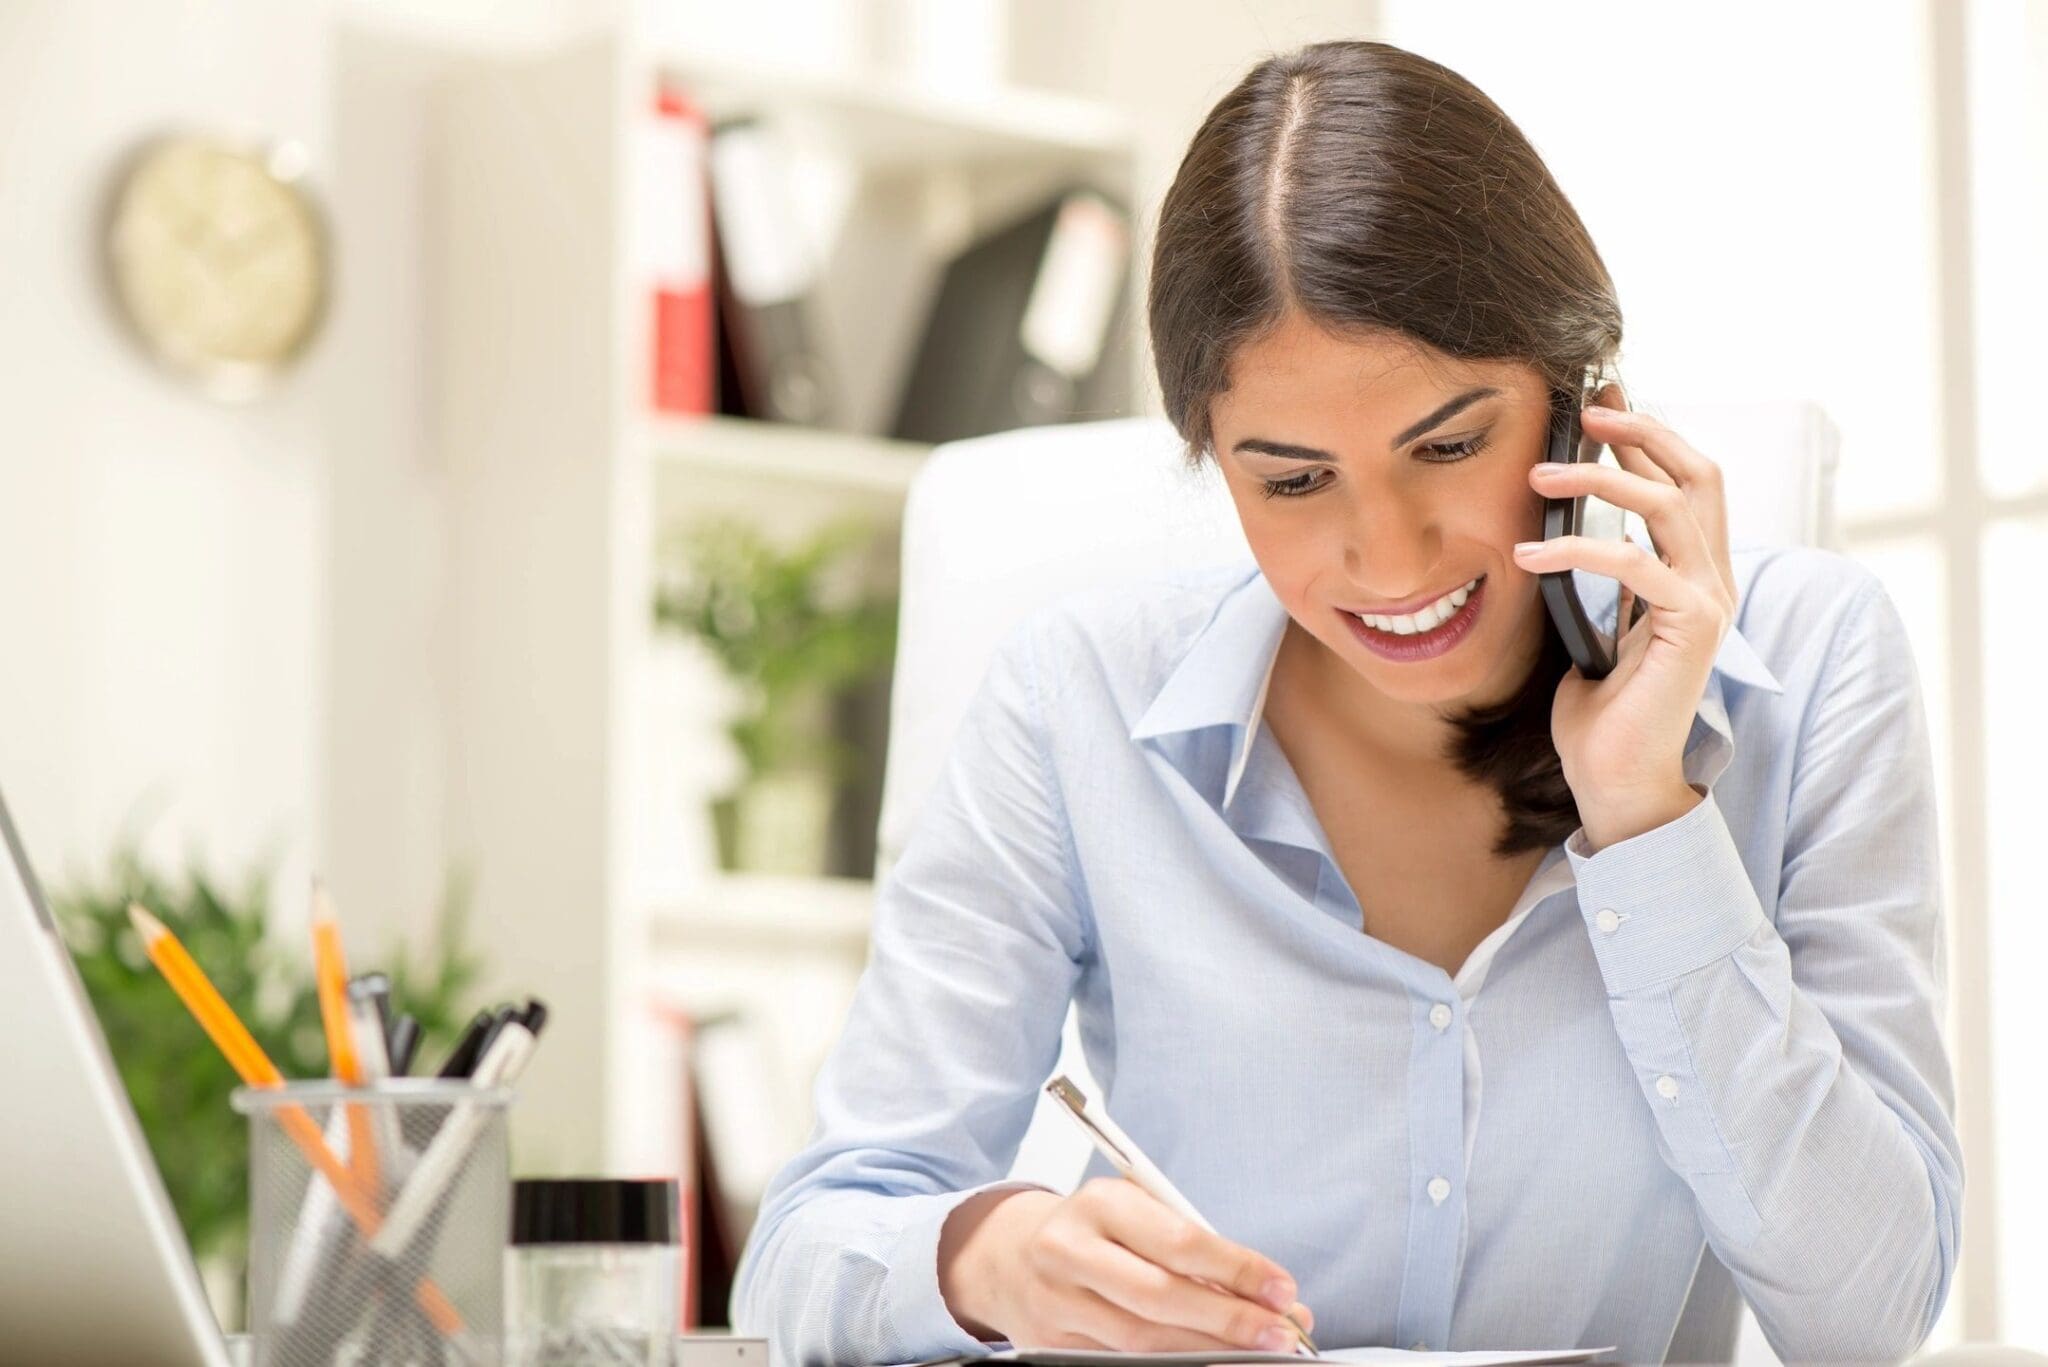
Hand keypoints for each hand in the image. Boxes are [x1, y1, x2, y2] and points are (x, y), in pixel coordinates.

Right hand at [937, 1179, 1315, 1352]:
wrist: (1007, 1255)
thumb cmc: (1092, 1229)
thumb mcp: (1135, 1213)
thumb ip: (1192, 1246)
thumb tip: (1267, 1293)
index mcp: (1099, 1203)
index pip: (1178, 1239)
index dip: (1235, 1268)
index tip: (1281, 1288)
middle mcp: (1070, 1251)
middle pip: (1160, 1297)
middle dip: (1229, 1320)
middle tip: (1281, 1332)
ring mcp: (1056, 1304)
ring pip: (1143, 1341)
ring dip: (1209, 1351)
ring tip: (1256, 1352)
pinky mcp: (1051, 1346)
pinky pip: (1123, 1362)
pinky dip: (1173, 1364)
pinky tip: (1208, 1360)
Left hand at [1513, 390, 1735, 847]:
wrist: (1616, 781)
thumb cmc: (1601, 714)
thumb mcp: (1594, 627)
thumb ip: (1599, 581)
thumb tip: (1566, 529)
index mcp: (1691, 574)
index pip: (1681, 484)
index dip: (1645, 439)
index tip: (1600, 404)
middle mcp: (1712, 580)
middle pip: (1698, 474)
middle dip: (1644, 432)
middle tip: (1586, 410)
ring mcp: (1709, 602)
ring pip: (1672, 505)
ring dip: (1603, 478)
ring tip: (1538, 472)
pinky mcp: (1693, 628)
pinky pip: (1639, 565)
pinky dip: (1581, 548)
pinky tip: (1528, 553)